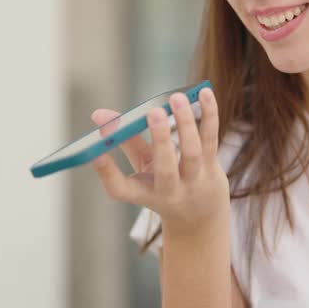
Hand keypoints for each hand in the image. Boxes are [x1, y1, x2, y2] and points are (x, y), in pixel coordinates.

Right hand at [88, 87, 227, 235]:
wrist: (200, 214)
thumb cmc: (163, 183)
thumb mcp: (141, 168)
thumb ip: (124, 139)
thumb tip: (99, 114)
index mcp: (143, 194)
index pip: (120, 189)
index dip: (107, 173)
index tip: (96, 154)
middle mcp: (170, 191)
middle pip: (165, 169)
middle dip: (159, 139)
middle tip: (153, 111)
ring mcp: (194, 181)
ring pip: (192, 152)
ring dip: (185, 123)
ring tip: (176, 98)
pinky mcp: (212, 167)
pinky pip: (211, 139)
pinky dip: (208, 115)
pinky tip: (204, 92)